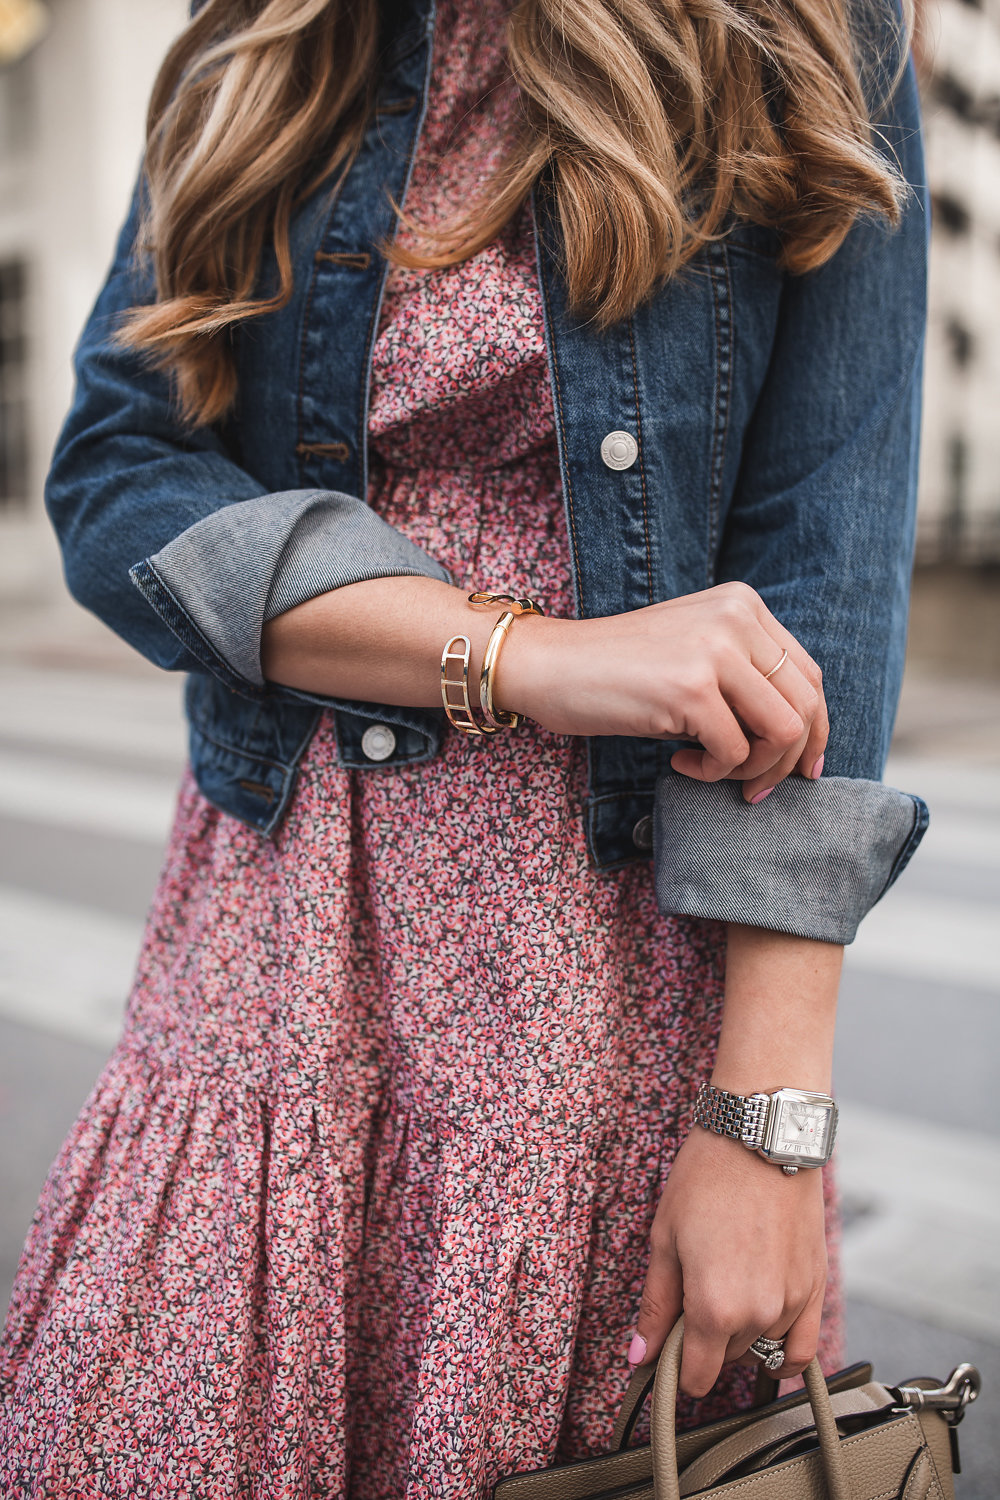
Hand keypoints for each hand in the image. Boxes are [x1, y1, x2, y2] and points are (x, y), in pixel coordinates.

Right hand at [499, 582, 826, 799]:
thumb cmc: (617, 669)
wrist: (548, 664)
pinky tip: (679, 762)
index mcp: (743, 604)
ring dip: (753, 769)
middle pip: (805, 705)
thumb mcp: (693, 650)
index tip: (799, 768)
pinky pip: (734, 751)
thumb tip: (801, 737)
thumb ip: (745, 672)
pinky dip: (713, 771)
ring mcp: (714, 650)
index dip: (813, 731)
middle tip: (756, 789)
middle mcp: (736, 618)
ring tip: (711, 769)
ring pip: (782, 731)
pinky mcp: (690, 688)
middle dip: (788, 761)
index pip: (808, 676)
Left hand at [628, 1127, 828, 1397]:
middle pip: (725, 1358)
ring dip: (741, 1333)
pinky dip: (784, 1352)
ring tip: (728, 1282)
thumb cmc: (706, 1179)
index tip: (668, 1343)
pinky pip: (804, 1347)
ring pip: (760, 1348)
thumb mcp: (665, 1239)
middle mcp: (759, 1314)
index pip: (696, 1376)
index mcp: (715, 1307)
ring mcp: (793, 1303)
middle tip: (694, 1288)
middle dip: (705, 1337)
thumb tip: (641, 1358)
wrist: (759, 1137)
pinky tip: (766, 1337)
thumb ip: (656, 1307)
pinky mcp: (816, 1286)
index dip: (676, 1365)